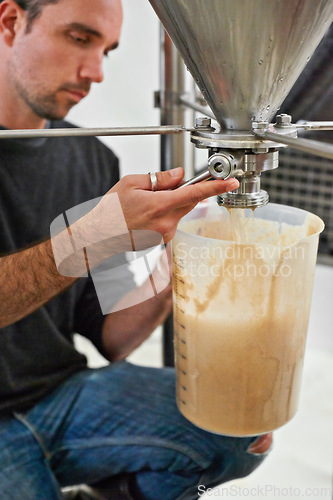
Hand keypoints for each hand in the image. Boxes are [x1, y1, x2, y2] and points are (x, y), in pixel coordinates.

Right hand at [109, 167, 238, 242]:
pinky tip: (146, 215)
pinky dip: (165, 214)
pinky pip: (172, 221)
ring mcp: (165, 234)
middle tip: (162, 188)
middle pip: (188, 201)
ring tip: (146, 205)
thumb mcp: (132, 183)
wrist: (101, 235)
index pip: (195, 193)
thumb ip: (160, 178)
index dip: (215, 186)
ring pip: (179, 211)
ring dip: (170, 203)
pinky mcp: (163, 240)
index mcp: (160, 205)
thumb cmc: (112, 211)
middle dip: (183, 191)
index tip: (230, 182)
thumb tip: (179, 174)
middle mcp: (166, 222)